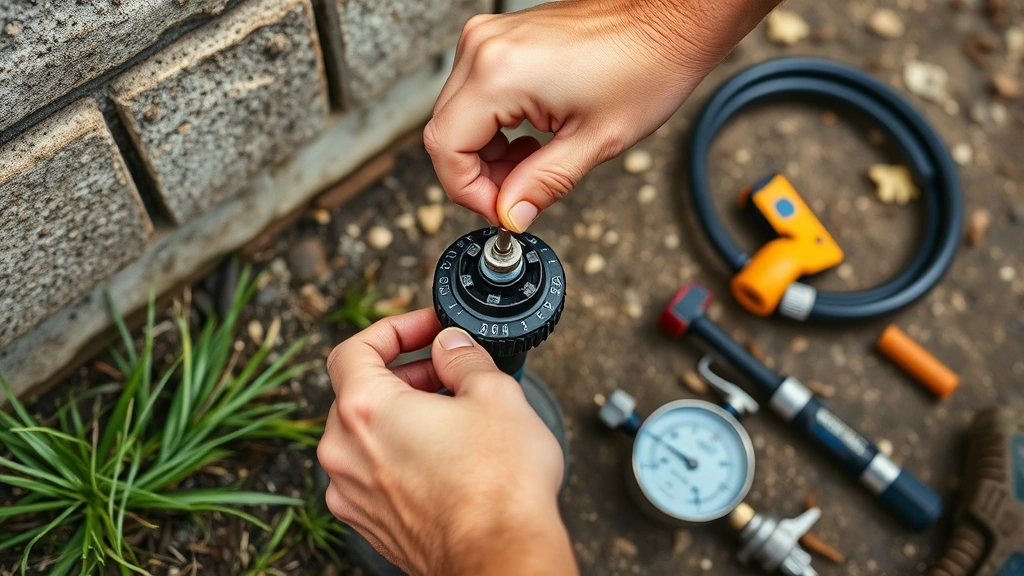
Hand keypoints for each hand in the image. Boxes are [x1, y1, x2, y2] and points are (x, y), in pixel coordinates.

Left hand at [317, 309, 576, 575]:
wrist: (502, 558)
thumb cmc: (499, 486)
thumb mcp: (494, 393)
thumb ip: (462, 358)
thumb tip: (450, 346)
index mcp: (364, 410)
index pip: (353, 349)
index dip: (393, 329)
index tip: (426, 329)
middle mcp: (344, 453)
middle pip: (358, 393)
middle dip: (404, 373)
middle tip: (447, 370)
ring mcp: (353, 495)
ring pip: (365, 436)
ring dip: (403, 415)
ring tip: (454, 414)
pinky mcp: (370, 524)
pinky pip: (374, 474)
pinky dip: (401, 455)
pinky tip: (446, 457)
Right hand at [424, 0, 779, 231]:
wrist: (670, 21)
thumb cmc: (646, 66)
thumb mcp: (594, 142)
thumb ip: (541, 184)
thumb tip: (510, 214)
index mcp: (499, 73)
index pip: (445, 148)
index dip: (468, 191)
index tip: (502, 209)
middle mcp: (483, 48)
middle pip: (445, 131)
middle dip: (478, 175)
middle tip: (519, 195)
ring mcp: (490, 38)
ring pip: (457, 115)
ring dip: (487, 153)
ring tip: (534, 163)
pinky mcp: (502, 39)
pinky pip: (475, 94)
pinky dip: (495, 126)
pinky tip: (531, 137)